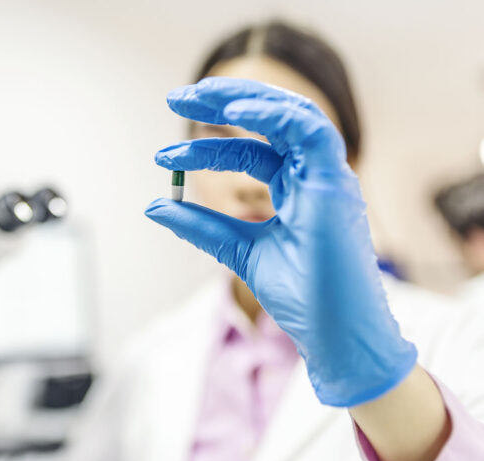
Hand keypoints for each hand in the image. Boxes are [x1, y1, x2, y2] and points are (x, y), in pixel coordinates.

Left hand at [145, 77, 416, 406]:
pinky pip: (310, 131)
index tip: (164, 157)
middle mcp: (313, 176)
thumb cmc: (302, 296)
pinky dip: (274, 114)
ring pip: (291, 114)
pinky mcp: (335, 184)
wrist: (334, 335)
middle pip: (271, 121)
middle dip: (223, 104)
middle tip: (176, 97)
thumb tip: (154, 206)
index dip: (206, 148)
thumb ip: (201, 226)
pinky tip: (234, 113)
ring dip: (244, 99)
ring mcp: (327, 178)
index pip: (250, 151)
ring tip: (197, 96)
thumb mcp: (239, 251)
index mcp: (296, 189)